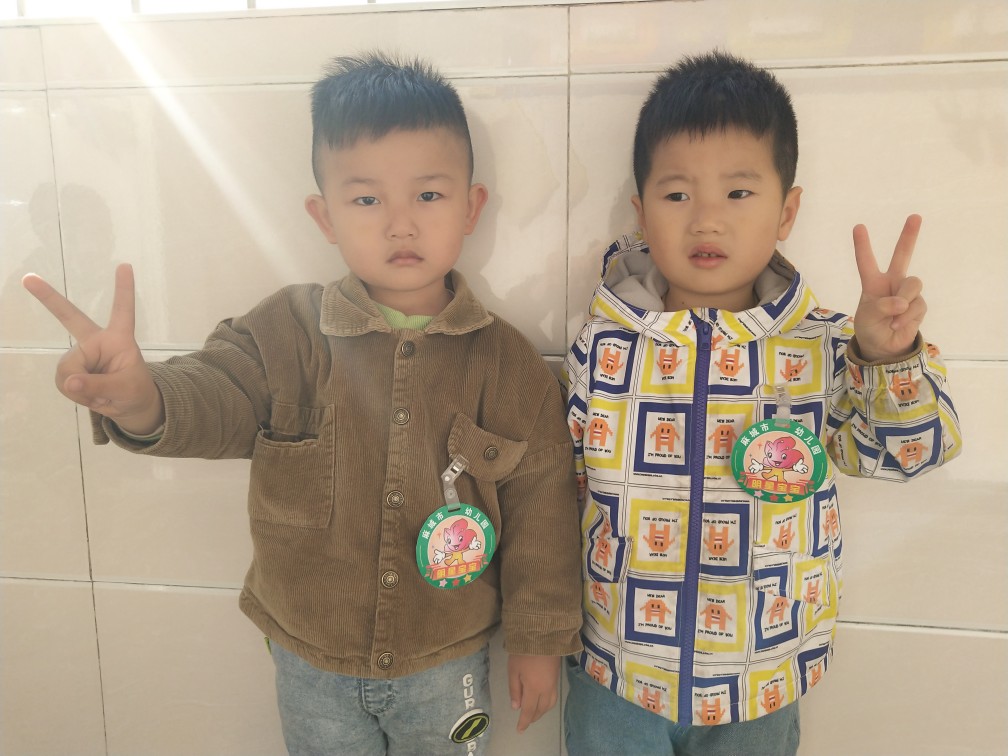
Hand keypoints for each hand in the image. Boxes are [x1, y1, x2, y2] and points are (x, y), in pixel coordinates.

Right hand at [22, 264, 163, 434]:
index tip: (125, 265)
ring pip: (67, 369)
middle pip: (70, 317)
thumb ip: (99, 385)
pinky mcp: (71, 369)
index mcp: (119, 339)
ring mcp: (81, 354)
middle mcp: (97, 341)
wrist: (129, 407)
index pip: (122, 311)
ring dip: (80, 388)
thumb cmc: (135, 391)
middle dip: (48, 298)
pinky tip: (88, 396)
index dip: (124, 289)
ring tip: (99, 394)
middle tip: (28, 279)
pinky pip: (63, 382)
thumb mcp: (126, 389)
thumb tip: (69, 382)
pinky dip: (75, 394)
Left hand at [507, 654, 559, 732]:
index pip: (529, 711)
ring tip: (533, 712)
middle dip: (533, 717)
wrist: (543, 635)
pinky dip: (547, 703)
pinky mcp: (556, 677)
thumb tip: (516, 707)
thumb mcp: (513, 670)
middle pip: (541, 709)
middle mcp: (546, 689)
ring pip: (549, 704)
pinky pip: (553, 696)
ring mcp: (553, 683)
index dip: (524, 722)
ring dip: (542, 712)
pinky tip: (541, 700)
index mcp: (534, 689)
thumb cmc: (524, 652)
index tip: (519, 730)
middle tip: (525, 721)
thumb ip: (514, 689)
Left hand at [852, 214, 926, 361]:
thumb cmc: (871, 327)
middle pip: (902, 256)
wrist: (883, 347)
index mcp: (873, 283)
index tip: (858, 227)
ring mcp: (907, 293)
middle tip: (915, 216)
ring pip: (913, 284)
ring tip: (893, 316)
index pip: (866, 262)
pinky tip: (897, 325)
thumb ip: (883, 306)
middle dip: (909, 236)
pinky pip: (917, 305)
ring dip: (903, 301)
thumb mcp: (868, 316)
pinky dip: (906, 317)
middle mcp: (892, 283)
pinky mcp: (919, 305)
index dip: (862, 245)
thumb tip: (902, 303)